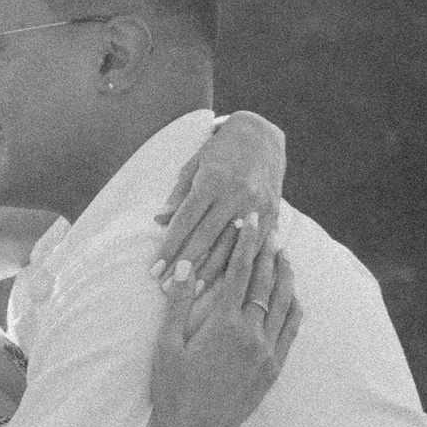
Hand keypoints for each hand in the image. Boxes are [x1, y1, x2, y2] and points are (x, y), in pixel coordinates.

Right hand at [149, 217, 299, 426]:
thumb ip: (178, 303)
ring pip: (286, 304)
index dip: (246, 243)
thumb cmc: (173, 392)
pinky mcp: (273, 370)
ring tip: (285, 256)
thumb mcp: (166, 346)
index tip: (250, 221)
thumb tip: (184, 265)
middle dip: (269, 252)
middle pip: (267, 283)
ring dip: (287, 276)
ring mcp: (267, 353)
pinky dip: (294, 308)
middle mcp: (252, 335)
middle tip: (272, 228)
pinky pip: (292, 331)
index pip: (240, 272)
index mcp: (224, 325)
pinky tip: (293, 297)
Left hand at [154, 109, 286, 289]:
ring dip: (210, 271)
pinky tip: (228, 281)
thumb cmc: (220, 150)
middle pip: (205, 238)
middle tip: (166, 287)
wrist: (261, 135)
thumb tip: (159, 221)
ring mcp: (255, 205)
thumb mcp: (195, 164)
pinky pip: (254, 244)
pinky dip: (240, 263)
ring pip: (230, 246)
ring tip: (192, 291)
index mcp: (212, 181)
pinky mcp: (272, 212)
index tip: (154, 269)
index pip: (185, 222)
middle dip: (184, 265)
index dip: (168, 248)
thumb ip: (178, 194)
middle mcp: (235, 194)